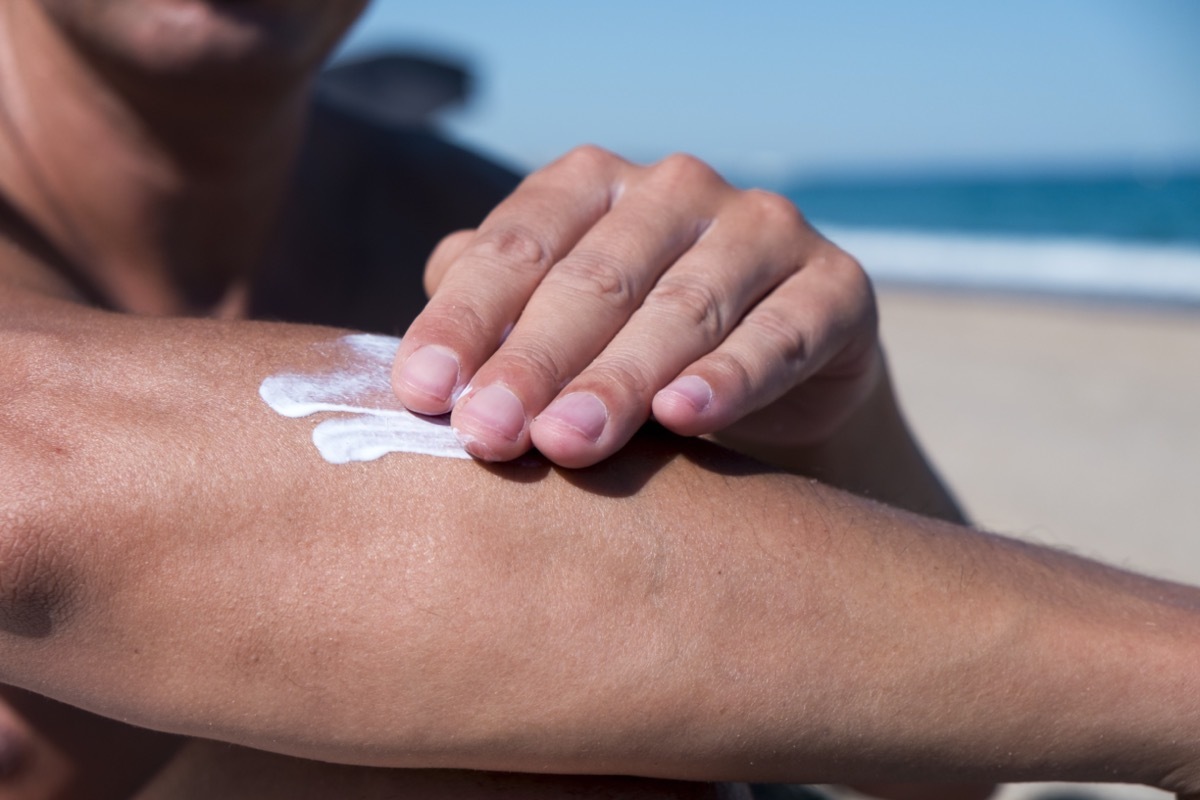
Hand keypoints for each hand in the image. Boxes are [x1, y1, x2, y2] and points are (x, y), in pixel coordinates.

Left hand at [392, 145, 879, 466]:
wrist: (772, 373)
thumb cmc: (631, 344)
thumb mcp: (552, 321)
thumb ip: (489, 314)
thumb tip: (416, 362)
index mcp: (591, 183)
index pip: (516, 246)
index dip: (465, 320)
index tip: (421, 395)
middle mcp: (675, 190)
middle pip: (594, 278)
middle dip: (534, 361)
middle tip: (488, 436)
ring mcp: (762, 229)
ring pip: (683, 305)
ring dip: (622, 377)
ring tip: (568, 441)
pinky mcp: (834, 286)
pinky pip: (781, 332)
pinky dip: (734, 375)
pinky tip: (687, 417)